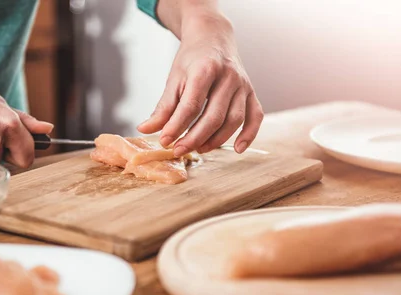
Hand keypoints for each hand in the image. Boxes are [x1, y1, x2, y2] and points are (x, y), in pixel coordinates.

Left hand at [137, 14, 262, 156]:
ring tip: (198, 149)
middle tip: (178, 150)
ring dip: (216, 140)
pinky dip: (249, 135)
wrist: (213, 37)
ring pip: (234, 120)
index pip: (191, 105)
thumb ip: (163, 107)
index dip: (177, 126)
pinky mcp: (251, 92)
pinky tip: (236, 149)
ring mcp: (243, 85)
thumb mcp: (174, 78)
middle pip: (214, 116)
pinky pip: (255, 116)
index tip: (164, 141)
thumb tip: (145, 130)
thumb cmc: (192, 59)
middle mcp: (228, 76)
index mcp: (205, 69)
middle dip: (195, 138)